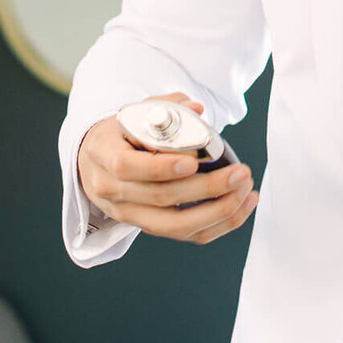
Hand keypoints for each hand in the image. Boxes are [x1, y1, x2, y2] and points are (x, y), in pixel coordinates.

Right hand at [76, 91, 257, 244]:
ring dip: (217, 211)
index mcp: (104, 154)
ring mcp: (130, 214)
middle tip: (239, 173)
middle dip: (206, 188)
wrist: (96, 162)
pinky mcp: (149, 227)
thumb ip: (166, 107)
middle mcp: (112, 190)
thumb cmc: (121, 134)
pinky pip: (186, 235)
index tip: (193, 163)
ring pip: (175, 225)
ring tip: (246, 191)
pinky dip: (218, 224)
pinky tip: (243, 206)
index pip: (127, 167)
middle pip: (159, 198)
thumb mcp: (135, 113)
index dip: (160, 168)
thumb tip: (196, 109)